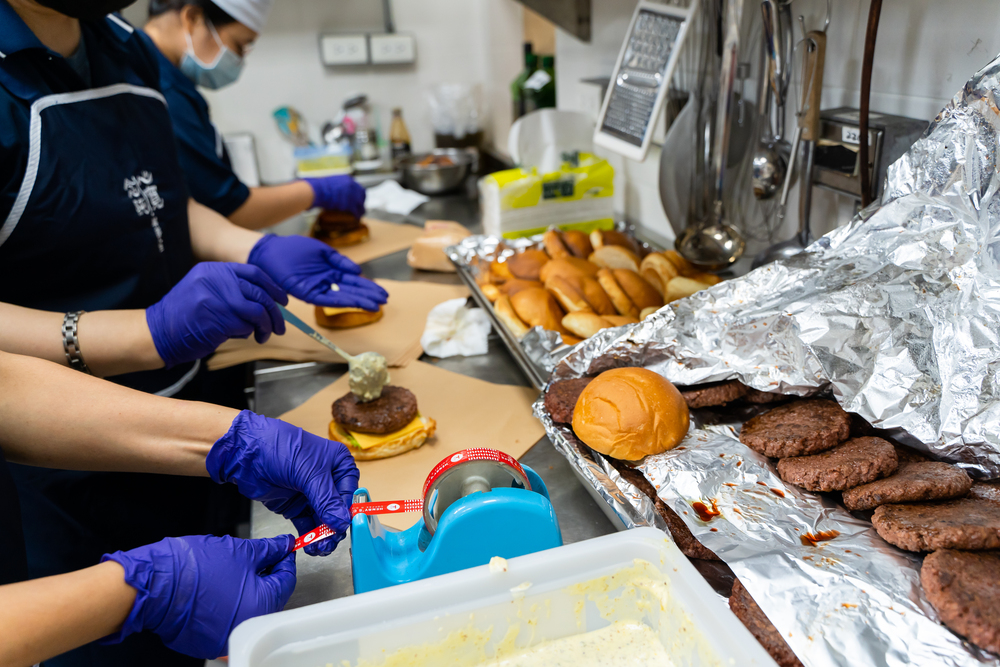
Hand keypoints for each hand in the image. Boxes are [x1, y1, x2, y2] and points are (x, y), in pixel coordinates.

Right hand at [101, 534, 294, 659]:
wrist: (156, 583)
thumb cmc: (195, 568)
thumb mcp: (241, 551)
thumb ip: (269, 550)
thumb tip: (284, 546)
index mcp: (262, 605)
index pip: (286, 580)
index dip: (284, 560)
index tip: (281, 549)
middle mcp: (247, 627)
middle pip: (269, 597)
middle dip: (264, 575)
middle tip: (255, 558)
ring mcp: (226, 637)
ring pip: (247, 609)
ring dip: (245, 590)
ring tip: (230, 572)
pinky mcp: (207, 641)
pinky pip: (227, 620)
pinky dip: (227, 605)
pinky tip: (217, 589)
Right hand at [146, 263, 286, 367]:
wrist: (158, 331)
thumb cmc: (184, 315)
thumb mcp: (204, 289)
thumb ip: (231, 288)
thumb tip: (266, 299)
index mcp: (214, 270)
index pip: (254, 273)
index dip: (273, 287)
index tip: (283, 300)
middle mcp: (217, 280)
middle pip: (260, 293)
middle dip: (275, 313)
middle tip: (280, 326)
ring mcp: (219, 299)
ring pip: (258, 311)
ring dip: (265, 326)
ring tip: (263, 335)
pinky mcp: (220, 319)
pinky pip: (247, 326)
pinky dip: (248, 333)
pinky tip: (240, 336)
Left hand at [207, 411, 359, 555]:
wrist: (245, 452)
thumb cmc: (280, 448)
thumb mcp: (309, 473)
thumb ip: (326, 499)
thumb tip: (342, 522)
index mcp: (338, 464)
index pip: (348, 494)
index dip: (346, 513)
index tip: (341, 530)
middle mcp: (327, 479)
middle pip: (337, 509)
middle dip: (334, 527)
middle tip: (328, 542)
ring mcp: (310, 494)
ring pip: (323, 520)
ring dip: (323, 535)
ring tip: (320, 548)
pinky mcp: (295, 505)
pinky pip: (307, 524)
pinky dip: (310, 535)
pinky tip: (311, 545)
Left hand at [247, 235, 387, 309]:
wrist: (270, 250)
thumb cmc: (294, 249)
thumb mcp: (322, 251)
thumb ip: (340, 261)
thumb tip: (358, 272)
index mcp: (330, 272)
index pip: (354, 282)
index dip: (368, 287)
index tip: (382, 293)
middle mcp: (325, 283)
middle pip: (351, 291)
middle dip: (368, 296)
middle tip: (384, 301)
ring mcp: (317, 289)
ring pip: (342, 297)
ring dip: (358, 301)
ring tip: (375, 305)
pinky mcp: (306, 293)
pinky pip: (326, 299)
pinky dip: (341, 301)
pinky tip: (354, 303)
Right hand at [304, 175, 365, 218]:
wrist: (316, 191)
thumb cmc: (317, 187)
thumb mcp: (329, 182)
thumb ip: (334, 185)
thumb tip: (332, 189)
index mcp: (346, 179)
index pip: (356, 186)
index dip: (357, 193)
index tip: (357, 198)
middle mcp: (351, 185)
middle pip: (362, 194)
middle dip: (361, 201)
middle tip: (360, 206)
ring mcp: (351, 194)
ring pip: (360, 203)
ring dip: (361, 209)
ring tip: (360, 214)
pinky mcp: (349, 203)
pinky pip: (356, 211)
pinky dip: (357, 215)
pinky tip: (356, 218)